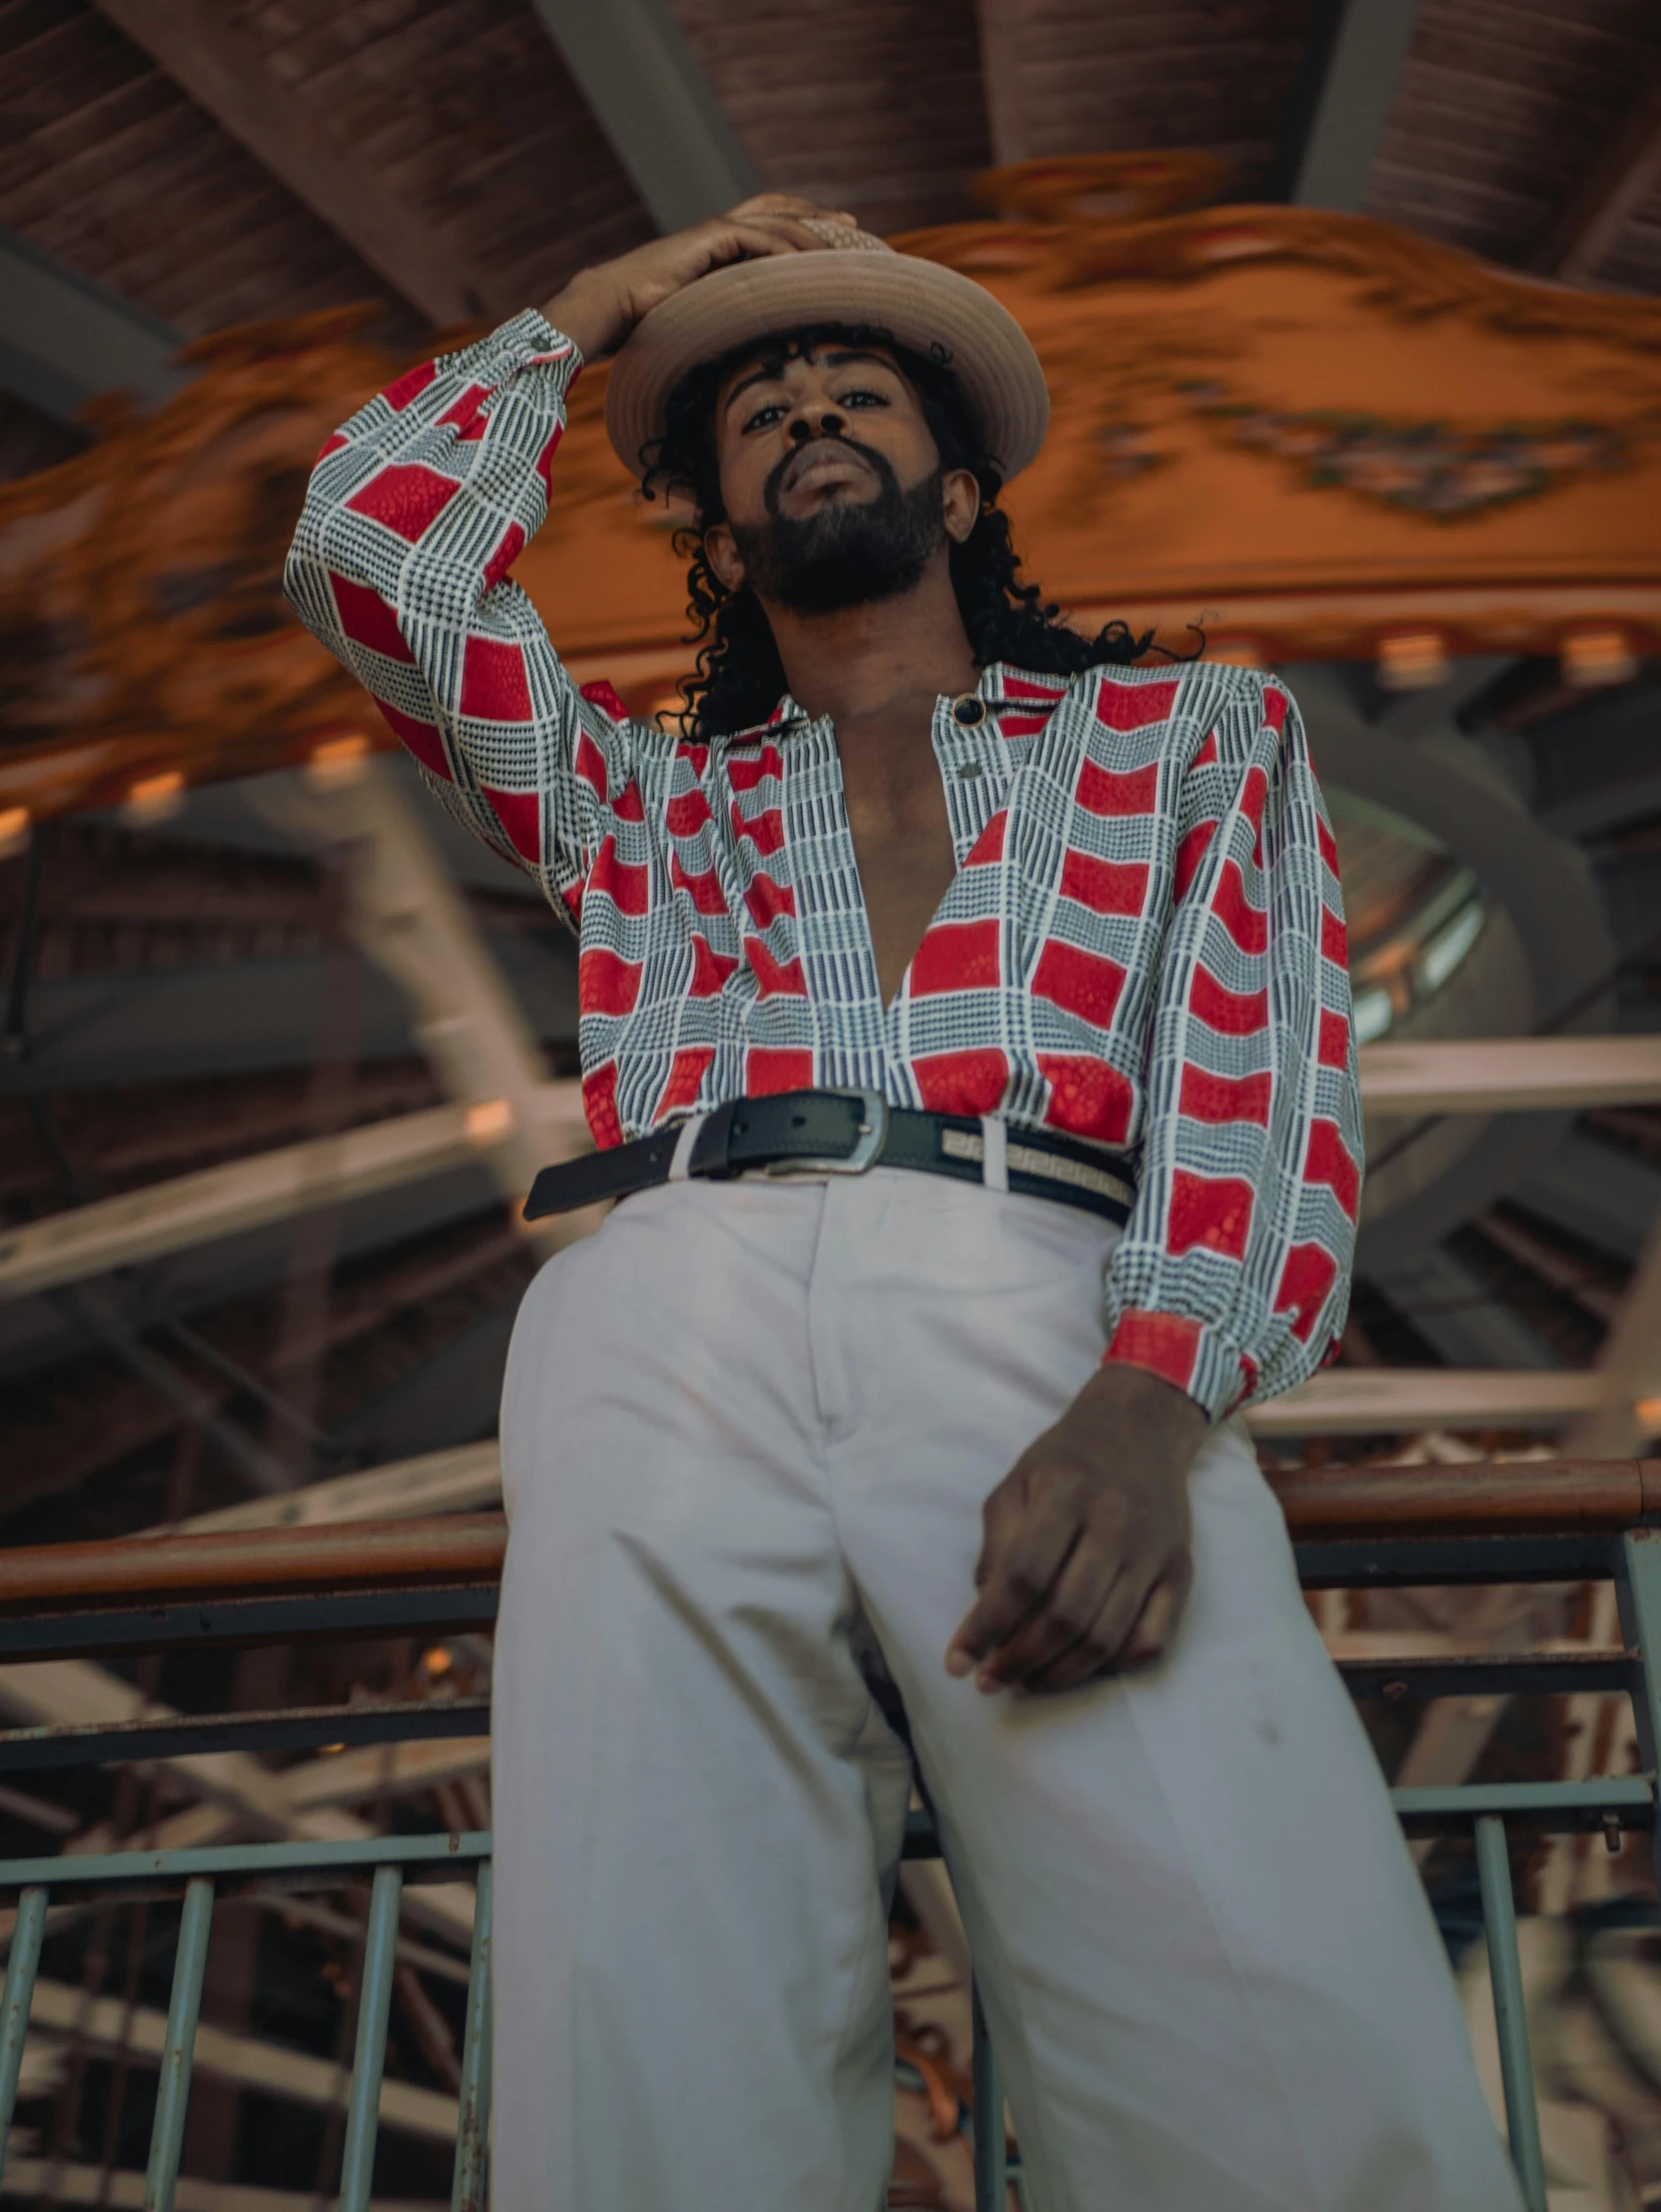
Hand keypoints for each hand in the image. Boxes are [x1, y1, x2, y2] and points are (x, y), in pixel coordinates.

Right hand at [541, 195, 859, 361]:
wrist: (610, 309)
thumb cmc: (644, 326)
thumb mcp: (699, 324)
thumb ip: (725, 324)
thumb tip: (752, 354)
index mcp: (714, 248)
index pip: (765, 225)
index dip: (799, 227)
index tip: (831, 240)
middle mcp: (717, 234)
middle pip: (777, 209)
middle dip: (816, 215)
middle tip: (851, 223)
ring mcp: (713, 232)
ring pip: (774, 221)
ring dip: (810, 235)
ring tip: (839, 252)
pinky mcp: (708, 237)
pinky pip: (758, 237)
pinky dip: (786, 249)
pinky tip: (808, 266)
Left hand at [946, 1363, 1205, 1696]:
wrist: (1140, 1430)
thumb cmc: (1065, 1462)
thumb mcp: (1015, 1484)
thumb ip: (997, 1546)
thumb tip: (985, 1615)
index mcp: (1066, 1493)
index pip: (1023, 1577)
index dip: (987, 1626)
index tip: (957, 1664)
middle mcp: (1116, 1522)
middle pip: (1067, 1614)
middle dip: (1020, 1659)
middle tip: (992, 1681)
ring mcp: (1153, 1551)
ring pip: (1108, 1636)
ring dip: (1060, 1673)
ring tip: (1026, 1681)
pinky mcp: (1180, 1572)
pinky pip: (1152, 1639)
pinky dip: (1113, 1665)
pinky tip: (1080, 1666)